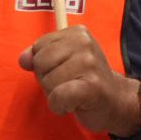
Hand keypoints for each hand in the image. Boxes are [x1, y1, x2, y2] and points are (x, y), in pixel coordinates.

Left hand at [18, 27, 140, 135]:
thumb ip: (40, 56)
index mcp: (77, 33)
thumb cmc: (85, 81)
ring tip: (73, 94)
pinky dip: (59, 106)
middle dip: (48, 79)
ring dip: (55, 95)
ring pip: (47, 81)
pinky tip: (73, 105)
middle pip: (40, 63)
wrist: (116, 102)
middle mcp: (84, 43)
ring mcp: (89, 63)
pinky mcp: (91, 86)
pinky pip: (57, 96)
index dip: (46, 65)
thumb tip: (23, 59)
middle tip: (69, 84)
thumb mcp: (62, 62)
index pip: (39, 46)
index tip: (65, 71)